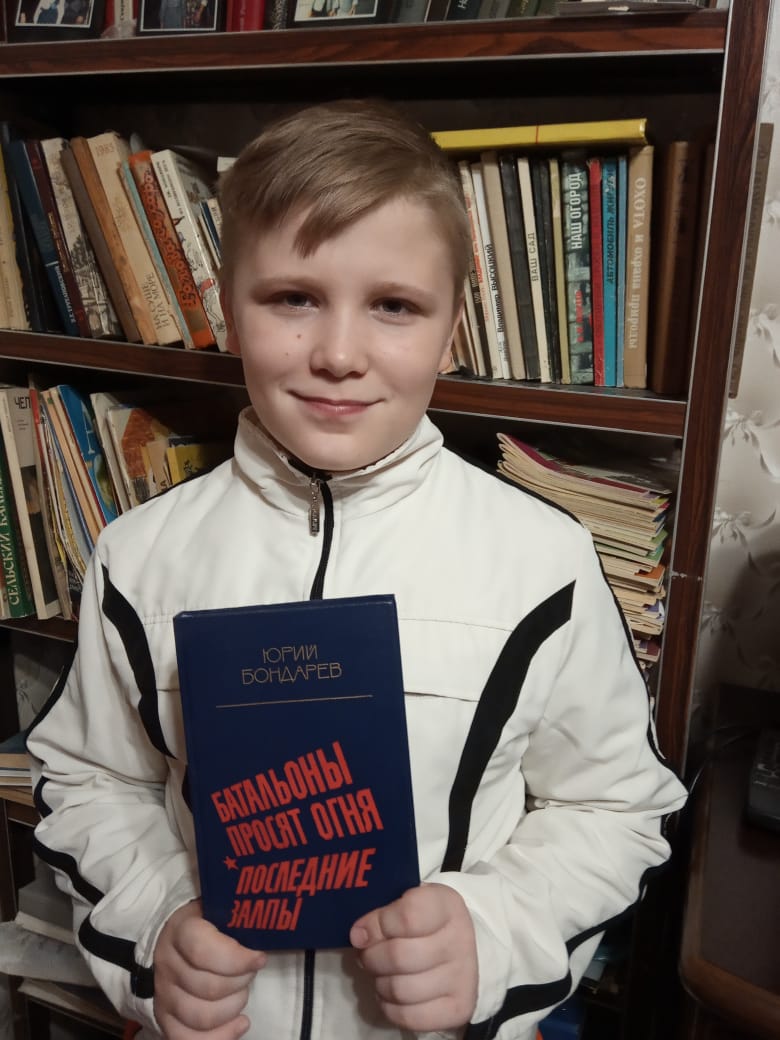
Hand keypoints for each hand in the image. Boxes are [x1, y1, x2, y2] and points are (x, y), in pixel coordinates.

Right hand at [153, 900, 265, 1038]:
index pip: (204, 952)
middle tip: (251, 972)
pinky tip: (240, 1024)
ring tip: (243, 993)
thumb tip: (270, 924)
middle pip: (208, 988)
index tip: (260, 958)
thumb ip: (239, 914)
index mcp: (181, 931)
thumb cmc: (207, 922)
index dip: (237, 959)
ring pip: (200, 1017)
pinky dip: (218, 1037)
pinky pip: (186, 1039)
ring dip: (232, 1008)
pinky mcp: (164, 1019)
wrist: (172, 937)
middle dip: (240, 982)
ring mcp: (164, 994)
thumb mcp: (220, 908)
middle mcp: (167, 964)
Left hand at [350, 883, 477, 1031]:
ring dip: (380, 983)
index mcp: (446, 904)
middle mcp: (460, 939)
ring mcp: (463, 976)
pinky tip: (391, 993)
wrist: (458, 945)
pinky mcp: (459, 1007)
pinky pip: (409, 1017)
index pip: (407, 917)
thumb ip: (382, 914)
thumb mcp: (405, 902)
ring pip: (400, 990)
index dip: (376, 926)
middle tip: (368, 954)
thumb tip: (359, 937)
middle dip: (371, 958)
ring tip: (381, 973)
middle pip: (399, 957)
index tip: (360, 932)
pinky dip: (390, 1008)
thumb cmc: (423, 919)